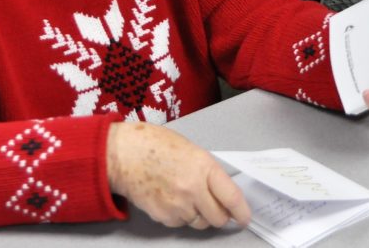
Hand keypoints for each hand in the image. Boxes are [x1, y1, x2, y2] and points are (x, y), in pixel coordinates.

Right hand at [106, 122, 249, 229]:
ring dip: (199, 215)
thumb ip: (208, 172)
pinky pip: (180, 223)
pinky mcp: (163, 216)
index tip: (245, 217)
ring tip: (187, 197)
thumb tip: (221, 191)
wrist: (123, 154)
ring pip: (199, 223)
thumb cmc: (156, 145)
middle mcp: (193, 189)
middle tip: (216, 208)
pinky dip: (180, 216)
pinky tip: (171, 199)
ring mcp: (177, 205)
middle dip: (220, 215)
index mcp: (204, 168)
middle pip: (218, 218)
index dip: (242, 211)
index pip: (231, 197)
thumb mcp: (191, 151)